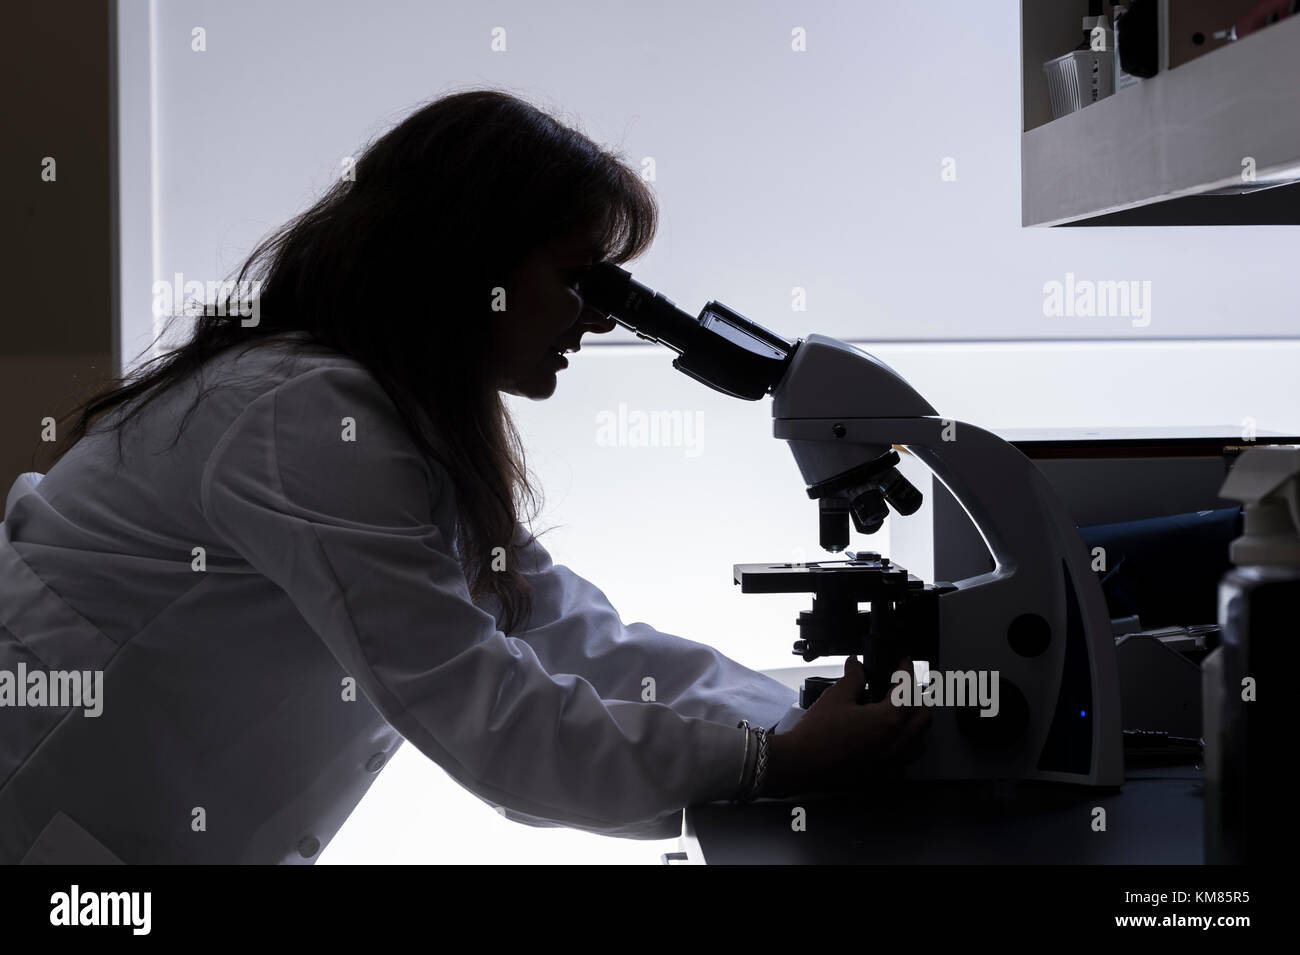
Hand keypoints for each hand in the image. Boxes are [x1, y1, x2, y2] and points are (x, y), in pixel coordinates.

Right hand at [762, 655, 931, 797]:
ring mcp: (891, 761)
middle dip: (918, 698)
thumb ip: (853, 678)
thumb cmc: (817, 733)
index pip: (908, 690)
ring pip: (920, 741)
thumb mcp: (836, 696)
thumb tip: (856, 665)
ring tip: (902, 713)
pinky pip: (906, 760)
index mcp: (888, 720)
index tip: (904, 662)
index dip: (907, 671)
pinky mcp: (882, 774)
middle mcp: (896, 743)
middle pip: (924, 717)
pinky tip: (891, 739)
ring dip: (915, 724)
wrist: (802, 763)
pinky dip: (905, 746)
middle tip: (904, 687)